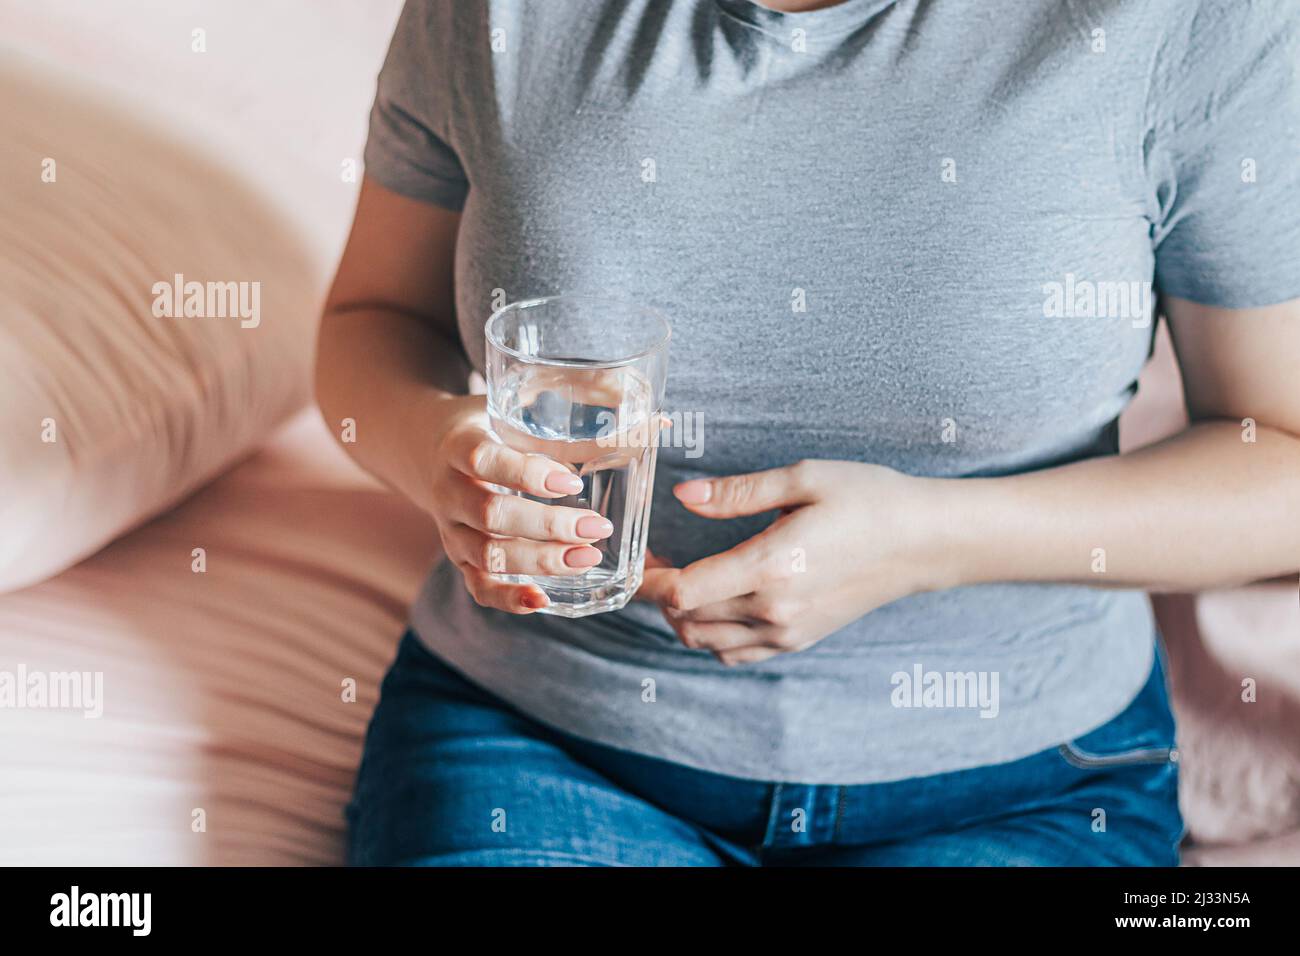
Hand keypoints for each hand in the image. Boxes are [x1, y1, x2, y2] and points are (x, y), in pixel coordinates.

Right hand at [423, 395, 613, 612]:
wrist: (430, 448)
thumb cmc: (492, 422)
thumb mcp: (520, 404)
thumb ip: (578, 406)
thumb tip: (657, 419)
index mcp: (459, 444)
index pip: (485, 461)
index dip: (527, 475)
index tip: (573, 483)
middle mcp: (449, 491)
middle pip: (491, 516)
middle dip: (547, 527)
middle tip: (598, 528)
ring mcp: (452, 530)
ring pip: (488, 556)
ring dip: (539, 562)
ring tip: (587, 558)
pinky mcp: (459, 558)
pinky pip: (478, 587)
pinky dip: (508, 598)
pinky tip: (541, 600)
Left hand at [638, 460, 946, 664]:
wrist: (923, 542)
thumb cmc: (869, 501)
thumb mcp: (803, 479)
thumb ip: (737, 492)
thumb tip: (684, 496)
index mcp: (771, 567)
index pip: (683, 592)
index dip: (648, 580)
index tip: (638, 557)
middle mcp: (774, 610)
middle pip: (685, 620)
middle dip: (658, 593)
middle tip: (655, 558)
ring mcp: (787, 632)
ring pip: (705, 643)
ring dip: (681, 617)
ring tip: (681, 579)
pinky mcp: (798, 640)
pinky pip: (735, 654)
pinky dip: (710, 636)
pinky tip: (714, 604)